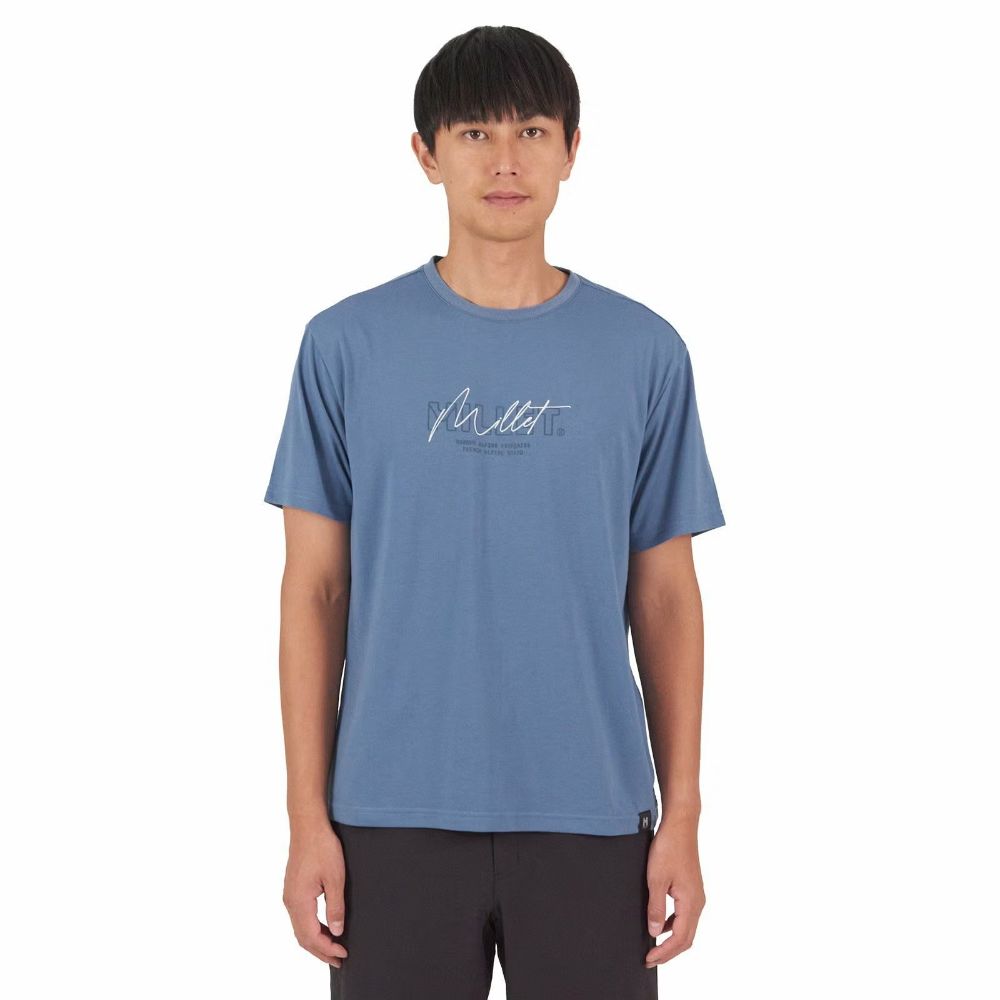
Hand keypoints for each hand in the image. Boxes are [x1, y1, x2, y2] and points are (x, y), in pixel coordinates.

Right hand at [283, 821, 349, 967]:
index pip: (311, 936)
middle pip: (302, 937)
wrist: (308, 826)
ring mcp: (289, 895)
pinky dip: (311, 928)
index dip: (327, 949)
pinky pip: (300, 917)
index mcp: (299, 901)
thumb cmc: (322, 847)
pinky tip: (324, 927)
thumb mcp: (335, 878)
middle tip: (339, 959)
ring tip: (333, 948)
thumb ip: (335, 907)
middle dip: (320, 951)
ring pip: (300, 928)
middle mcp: (290, 902)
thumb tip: (336, 931)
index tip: (343, 954)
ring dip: (315, 940)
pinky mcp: (292, 889)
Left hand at [644, 818, 705, 968]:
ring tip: (655, 945)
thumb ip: (656, 907)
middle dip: (669, 951)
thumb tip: (655, 932)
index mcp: (691, 903)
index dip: (665, 953)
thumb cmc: (669, 848)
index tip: (649, 959)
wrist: (680, 826)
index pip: (680, 939)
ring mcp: (696, 895)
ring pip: (687, 927)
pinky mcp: (692, 888)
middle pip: (687, 938)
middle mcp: (698, 902)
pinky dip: (674, 925)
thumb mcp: (656, 879)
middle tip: (651, 959)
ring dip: (672, 939)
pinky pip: (685, 915)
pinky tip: (661, 923)